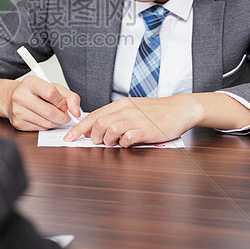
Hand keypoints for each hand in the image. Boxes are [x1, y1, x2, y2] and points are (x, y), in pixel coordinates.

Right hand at [6, 76, 80, 130]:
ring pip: (46, 123)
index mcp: (30, 82)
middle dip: (62, 117)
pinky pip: (40, 129)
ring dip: (56, 122)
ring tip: (56, 117)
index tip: (65, 105)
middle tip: (66, 116)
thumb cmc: (37, 92)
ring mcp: (18, 111)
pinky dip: (47, 126)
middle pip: (49, 112)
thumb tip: (76, 112)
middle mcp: (21, 96)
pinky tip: (46, 119)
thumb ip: (70, 97)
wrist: (16, 97)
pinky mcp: (18, 123)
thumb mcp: (55, 88)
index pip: (51, 93)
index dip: (61, 101)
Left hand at [63, 95, 196, 146]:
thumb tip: (95, 129)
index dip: (79, 128)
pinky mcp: (147, 130)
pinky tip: (128, 143)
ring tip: (113, 143)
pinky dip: (123, 144)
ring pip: (110, 129)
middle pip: (99, 122)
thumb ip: (116, 116)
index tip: (69, 138)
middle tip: (98, 142)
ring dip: (108, 140)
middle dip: (93, 136)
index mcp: (121, 104)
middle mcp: (127, 109)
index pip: (94, 115)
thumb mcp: (134, 109)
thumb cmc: (157, 112)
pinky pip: (127, 138)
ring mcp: (137, 119)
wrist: (180, 109)